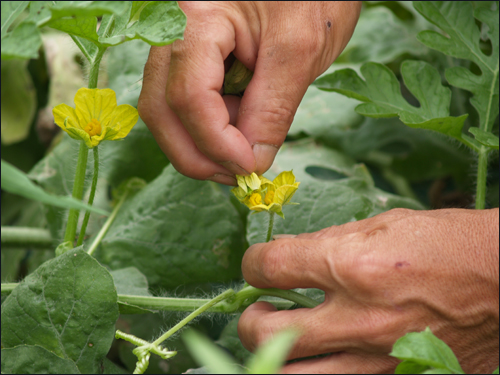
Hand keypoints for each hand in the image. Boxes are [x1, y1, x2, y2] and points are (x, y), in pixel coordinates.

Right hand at [138, 2, 360, 184]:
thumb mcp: (302, 50)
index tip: (251, 169)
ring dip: (201, 143)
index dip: (217, 143)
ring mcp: (173, 42)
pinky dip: (207, 126)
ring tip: (246, 146)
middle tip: (239, 175)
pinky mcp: (185, 56)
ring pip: (165, 109)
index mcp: (197, 17)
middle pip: (161, 109)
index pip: (189, 97)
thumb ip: (273, 109)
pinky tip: (239, 126)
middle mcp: (171, 28)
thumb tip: (252, 163)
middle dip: (198, 154)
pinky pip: (180, 101)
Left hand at [238, 208, 498, 372]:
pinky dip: (315, 371)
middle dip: (250, 319)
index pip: (268, 268)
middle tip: (261, 310)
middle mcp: (357, 319)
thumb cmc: (446, 244)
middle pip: (263, 331)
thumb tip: (289, 254)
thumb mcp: (384, 225)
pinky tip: (320, 356)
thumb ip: (329, 242)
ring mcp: (375, 360)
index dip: (252, 264)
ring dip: (272, 355)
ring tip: (283, 339)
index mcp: (352, 266)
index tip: (257, 266)